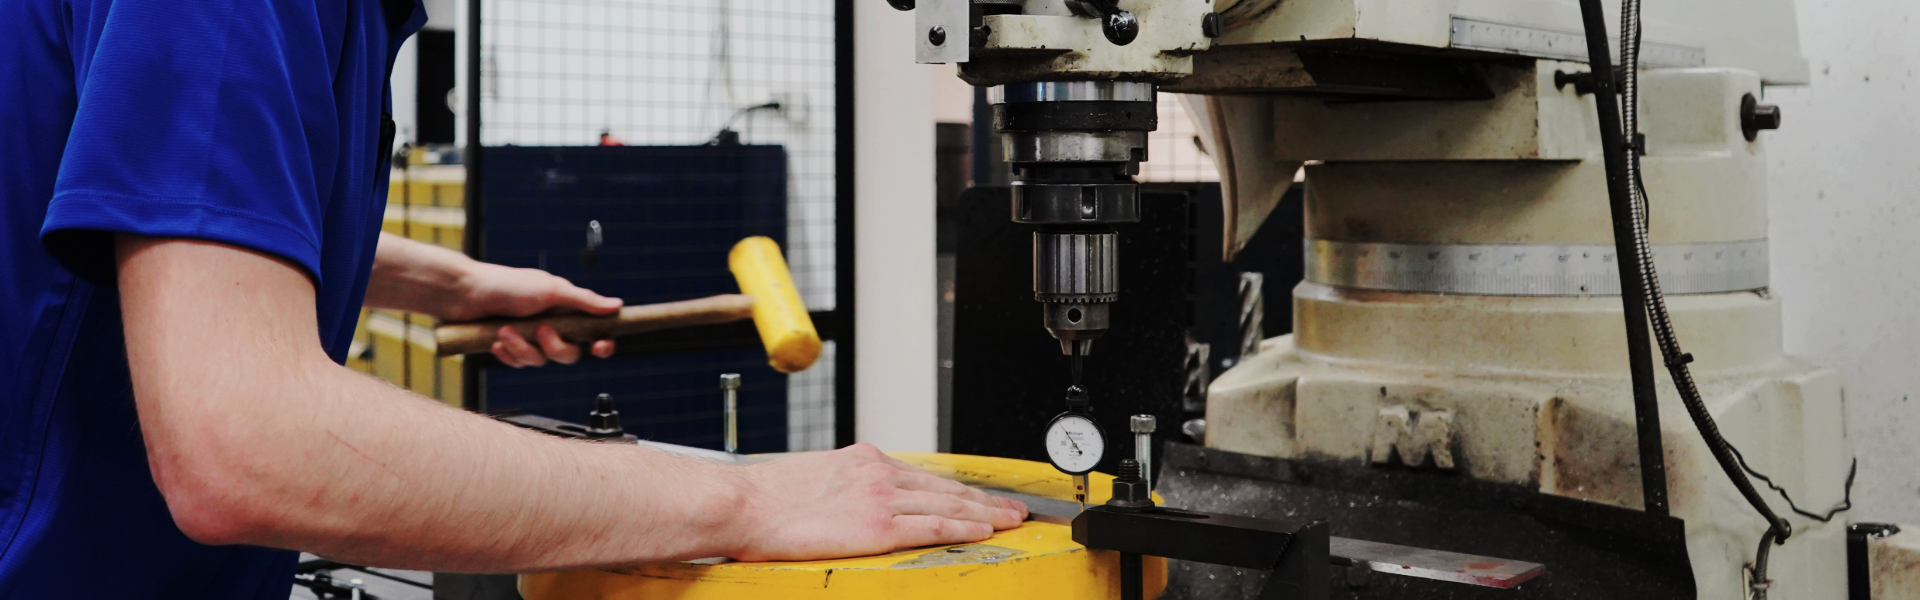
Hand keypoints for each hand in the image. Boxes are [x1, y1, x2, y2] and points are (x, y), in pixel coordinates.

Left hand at [450, 262, 622, 366]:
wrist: (463, 294)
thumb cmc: (507, 284)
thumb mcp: (550, 290)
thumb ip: (584, 301)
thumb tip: (617, 305)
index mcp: (567, 310)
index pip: (595, 333)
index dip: (602, 344)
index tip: (599, 346)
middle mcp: (552, 326)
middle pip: (570, 354)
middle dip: (554, 346)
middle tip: (540, 330)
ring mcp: (531, 338)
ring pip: (540, 362)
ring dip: (522, 347)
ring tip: (505, 330)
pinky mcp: (511, 348)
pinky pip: (518, 364)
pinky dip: (507, 353)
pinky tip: (496, 341)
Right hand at [725, 444, 1028, 561]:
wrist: (743, 504)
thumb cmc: (767, 499)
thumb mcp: (815, 477)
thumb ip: (846, 487)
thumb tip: (855, 503)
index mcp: (864, 460)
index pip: (925, 477)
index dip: (958, 488)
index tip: (979, 496)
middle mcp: (879, 472)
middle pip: (946, 487)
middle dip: (983, 499)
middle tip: (1013, 508)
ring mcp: (882, 498)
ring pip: (948, 504)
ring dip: (985, 513)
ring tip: (1010, 521)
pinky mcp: (878, 526)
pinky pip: (933, 527)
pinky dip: (964, 528)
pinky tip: (984, 532)